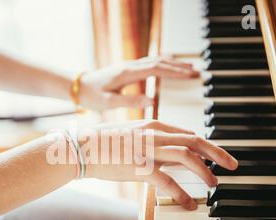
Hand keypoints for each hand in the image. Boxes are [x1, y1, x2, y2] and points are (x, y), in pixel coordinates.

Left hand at [78, 56, 199, 110]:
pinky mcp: (128, 69)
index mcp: (127, 73)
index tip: (189, 75)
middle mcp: (130, 66)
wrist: (78, 86)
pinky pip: (150, 63)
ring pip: (156, 61)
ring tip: (190, 68)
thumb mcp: (109, 102)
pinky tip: (171, 65)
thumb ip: (131, 101)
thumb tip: (152, 101)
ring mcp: (129, 66)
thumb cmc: (91, 95)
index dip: (174, 72)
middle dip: (179, 67)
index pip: (156, 69)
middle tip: (197, 72)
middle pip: (160, 62)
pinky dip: (163, 63)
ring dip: (173, 64)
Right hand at [80, 120, 237, 209]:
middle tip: (233, 165)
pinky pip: (167, 182)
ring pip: (186, 157)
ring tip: (214, 183)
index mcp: (153, 125)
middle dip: (218, 153)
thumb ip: (152, 141)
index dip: (206, 145)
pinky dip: (182, 194)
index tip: (216, 155)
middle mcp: (154, 134)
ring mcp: (147, 150)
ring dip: (204, 171)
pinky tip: (189, 204)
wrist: (80, 148)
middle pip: (195, 141)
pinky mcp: (138, 168)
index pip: (188, 133)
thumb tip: (170, 154)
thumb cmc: (103, 142)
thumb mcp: (131, 135)